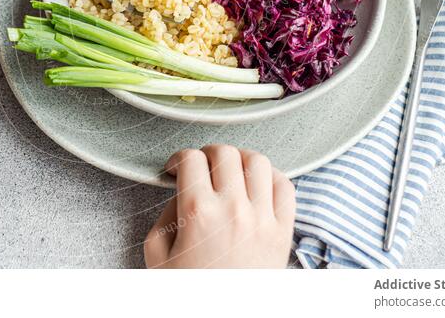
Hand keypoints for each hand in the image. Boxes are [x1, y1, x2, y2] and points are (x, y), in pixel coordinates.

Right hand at [144, 145, 294, 268]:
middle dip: (208, 154)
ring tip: (231, 172)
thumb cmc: (188, 292)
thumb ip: (166, 214)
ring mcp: (263, 219)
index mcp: (198, 212)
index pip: (190, 158)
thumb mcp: (158, 254)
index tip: (176, 168)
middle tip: (202, 167)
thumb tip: (183, 190)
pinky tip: (258, 186)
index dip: (178, 158)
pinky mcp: (284, 232)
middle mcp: (233, 209)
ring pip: (258, 161)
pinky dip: (272, 177)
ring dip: (241, 160)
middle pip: (225, 152)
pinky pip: (286, 186)